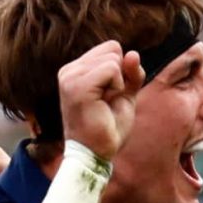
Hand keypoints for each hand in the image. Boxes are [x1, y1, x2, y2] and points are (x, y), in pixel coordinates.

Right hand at [57, 40, 144, 161]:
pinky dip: (117, 86)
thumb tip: (133, 53)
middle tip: (107, 102)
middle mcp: (69, 70)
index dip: (121, 71)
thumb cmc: (108, 128)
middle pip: (112, 49)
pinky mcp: (77, 86)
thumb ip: (130, 74)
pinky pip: (111, 69)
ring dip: (118, 83)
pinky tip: (104, 103)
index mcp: (75, 70)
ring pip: (113, 58)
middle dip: (120, 76)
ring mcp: (70, 77)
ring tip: (103, 104)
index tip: (111, 95)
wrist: (95, 154)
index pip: (110, 48)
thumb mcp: (124, 95)